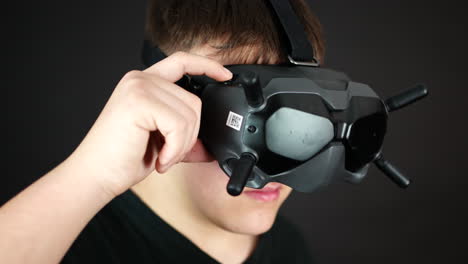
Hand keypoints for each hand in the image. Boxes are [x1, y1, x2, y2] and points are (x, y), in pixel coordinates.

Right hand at [68, 51, 231, 196]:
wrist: (96, 175)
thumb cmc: (123, 158)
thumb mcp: (162, 143)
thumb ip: (185, 136)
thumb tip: (211, 146)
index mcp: (145, 83)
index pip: (182, 61)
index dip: (207, 65)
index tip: (225, 75)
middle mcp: (141, 79)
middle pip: (194, 101)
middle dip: (190, 135)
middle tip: (169, 153)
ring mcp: (139, 88)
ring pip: (190, 115)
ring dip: (182, 145)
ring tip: (162, 157)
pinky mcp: (139, 102)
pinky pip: (179, 126)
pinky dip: (175, 149)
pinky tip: (159, 159)